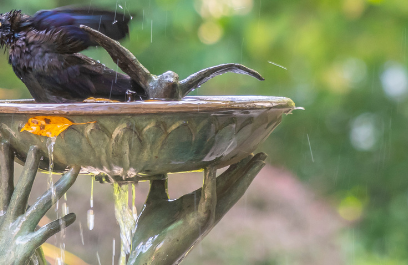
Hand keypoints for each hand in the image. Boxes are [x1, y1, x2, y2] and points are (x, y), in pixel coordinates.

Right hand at [0, 143, 79, 264]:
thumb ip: (8, 220)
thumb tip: (18, 207)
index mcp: (1, 216)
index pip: (4, 184)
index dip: (5, 164)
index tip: (6, 143)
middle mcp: (9, 220)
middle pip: (21, 188)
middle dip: (29, 168)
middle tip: (36, 147)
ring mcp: (17, 232)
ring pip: (41, 205)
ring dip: (58, 187)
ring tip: (73, 171)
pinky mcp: (25, 246)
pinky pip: (46, 232)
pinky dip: (59, 223)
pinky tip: (73, 216)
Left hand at [127, 153, 266, 264]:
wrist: (144, 256)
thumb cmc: (150, 233)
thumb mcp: (156, 201)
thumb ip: (159, 184)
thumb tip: (155, 164)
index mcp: (199, 202)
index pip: (222, 181)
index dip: (234, 167)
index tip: (246, 152)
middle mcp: (207, 209)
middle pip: (232, 186)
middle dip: (247, 170)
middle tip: (263, 154)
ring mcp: (205, 217)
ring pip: (229, 193)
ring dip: (242, 176)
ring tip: (255, 161)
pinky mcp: (198, 223)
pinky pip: (207, 201)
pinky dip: (210, 184)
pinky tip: (212, 168)